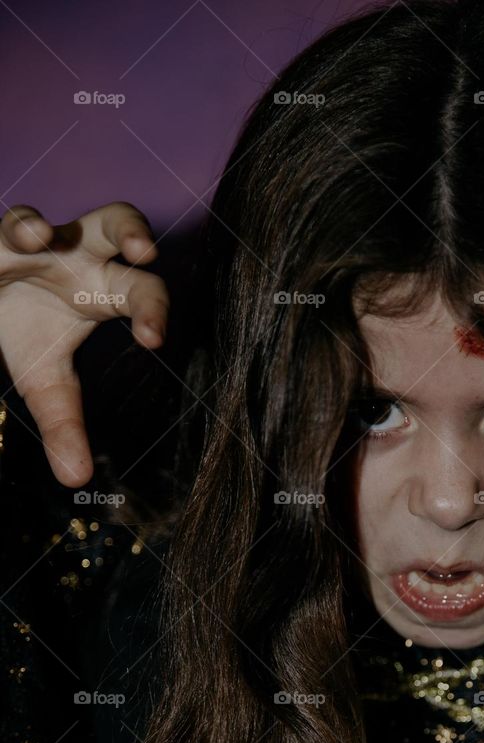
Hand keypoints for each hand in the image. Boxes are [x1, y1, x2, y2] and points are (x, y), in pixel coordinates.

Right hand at [0, 202, 168, 485]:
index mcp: (103, 289)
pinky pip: (12, 221)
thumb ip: (65, 426)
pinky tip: (22, 238)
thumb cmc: (28, 328)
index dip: (151, 311)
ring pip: (47, 205)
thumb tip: (76, 479)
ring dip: (58, 218)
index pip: (142, 292)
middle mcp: (82, 251)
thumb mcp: (45, 382)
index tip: (153, 340)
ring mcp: (43, 234)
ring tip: (42, 234)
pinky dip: (16, 227)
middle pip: (119, 225)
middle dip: (133, 236)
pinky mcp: (3, 233)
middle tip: (144, 253)